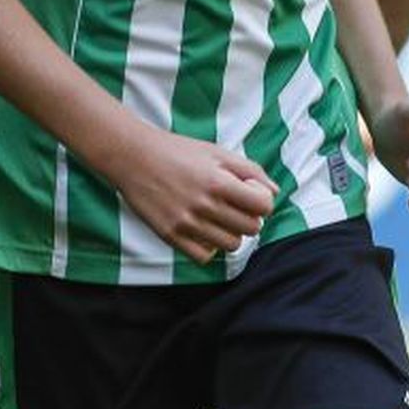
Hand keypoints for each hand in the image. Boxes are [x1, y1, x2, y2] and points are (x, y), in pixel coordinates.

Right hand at [105, 128, 277, 262]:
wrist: (134, 157)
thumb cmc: (179, 151)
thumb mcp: (218, 153)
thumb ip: (250, 171)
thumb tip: (274, 192)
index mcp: (219, 182)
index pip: (263, 207)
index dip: (262, 201)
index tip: (250, 194)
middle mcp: (204, 205)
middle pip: (251, 228)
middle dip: (249, 218)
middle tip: (235, 206)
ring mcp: (186, 223)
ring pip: (230, 245)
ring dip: (231, 233)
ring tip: (219, 218)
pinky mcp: (170, 236)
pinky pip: (204, 256)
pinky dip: (209, 246)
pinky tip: (203, 230)